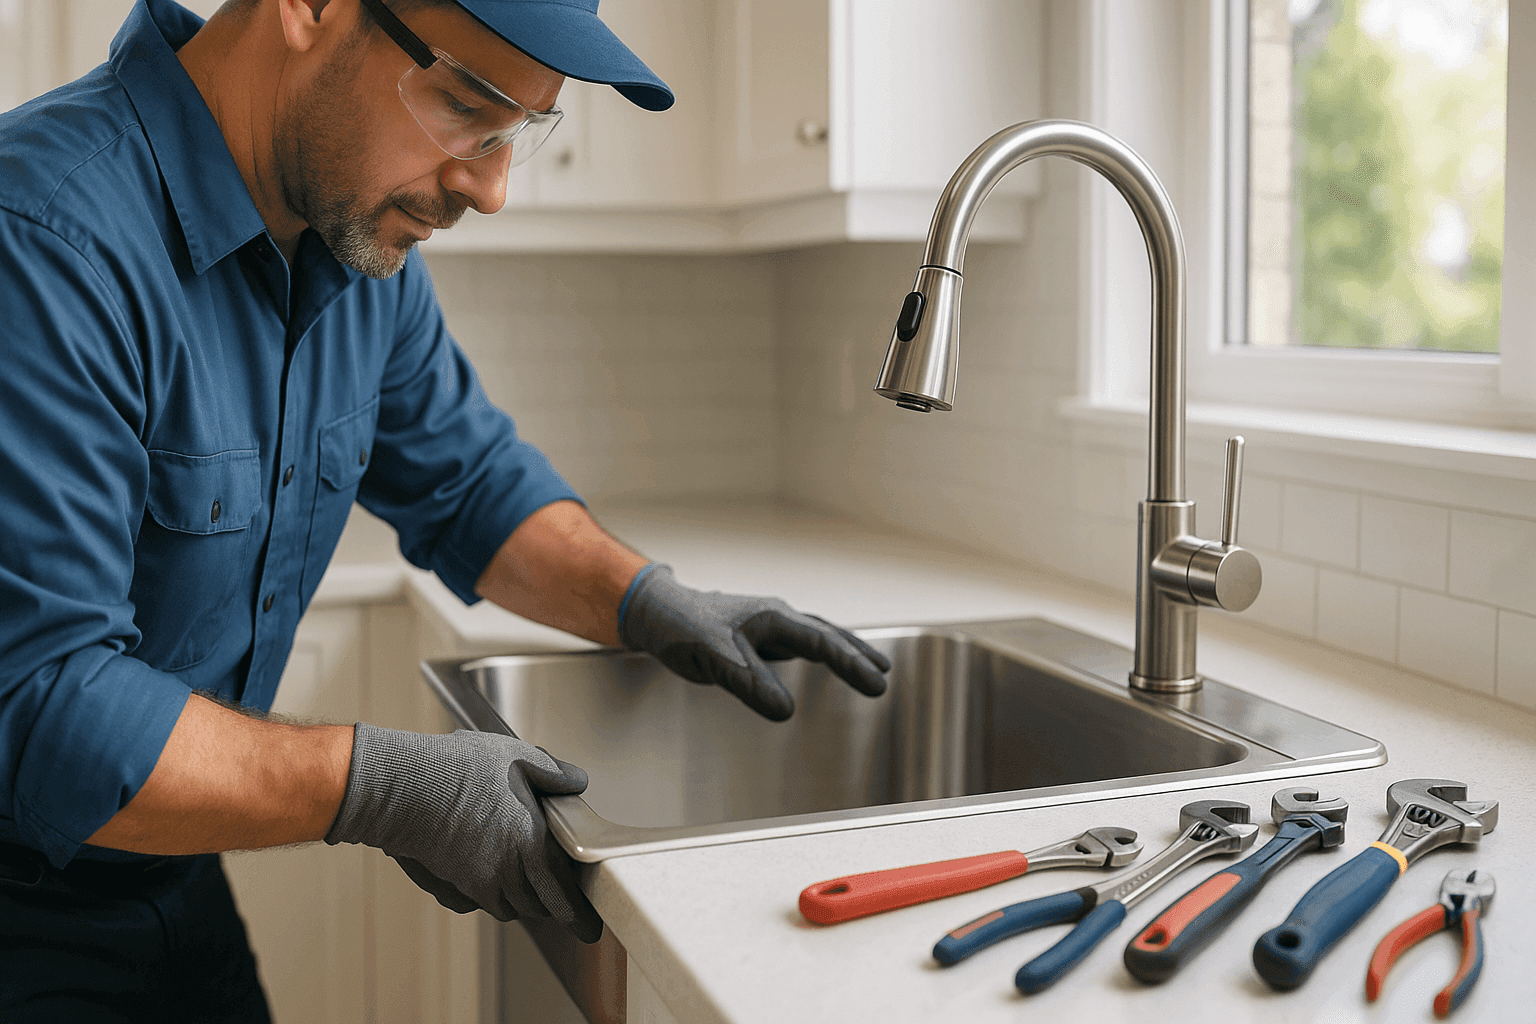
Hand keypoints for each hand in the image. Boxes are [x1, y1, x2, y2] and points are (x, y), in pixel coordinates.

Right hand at [325, 724, 602, 941]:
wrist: (402, 786)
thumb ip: (553, 774)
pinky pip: (475, 902)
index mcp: (528, 844)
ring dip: (519, 899)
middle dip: (550, 903)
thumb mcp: (518, 757)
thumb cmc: (459, 768)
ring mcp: (473, 882)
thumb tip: (577, 783)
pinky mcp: (448, 883)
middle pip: (536, 906)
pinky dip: (485, 895)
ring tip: (524, 880)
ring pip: (507, 907)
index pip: (562, 892)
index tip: (588, 927)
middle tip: (559, 895)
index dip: (578, 914)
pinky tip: (484, 871)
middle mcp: (503, 872)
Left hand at [617, 564, 890, 720]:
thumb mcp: (714, 657)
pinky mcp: (756, 638)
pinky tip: (823, 662)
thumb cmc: (682, 627)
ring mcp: (767, 626)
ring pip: (817, 636)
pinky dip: (820, 654)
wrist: (656, 612)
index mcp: (772, 617)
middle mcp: (775, 617)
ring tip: (873, 665)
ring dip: (845, 651)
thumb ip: (749, 682)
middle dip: (858, 655)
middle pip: (828, 635)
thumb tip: (786, 710)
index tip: (877, 684)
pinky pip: (799, 645)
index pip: (822, 642)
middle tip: (885, 675)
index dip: (851, 664)